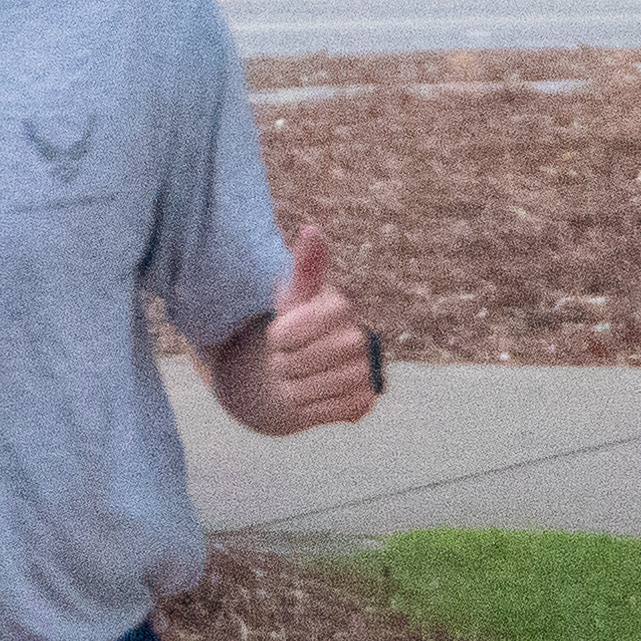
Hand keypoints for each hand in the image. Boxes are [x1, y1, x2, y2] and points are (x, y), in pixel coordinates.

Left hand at [234, 220, 379, 429]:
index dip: (293, 330)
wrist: (287, 369)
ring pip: (330, 383)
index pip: (328, 315)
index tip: (274, 335)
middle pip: (329, 352)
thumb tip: (311, 230)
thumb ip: (303, 266)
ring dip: (296, 385)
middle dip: (291, 360)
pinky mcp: (363, 402)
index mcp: (342, 308)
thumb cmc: (289, 325)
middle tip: (278, 359)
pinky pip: (334, 409)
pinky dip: (308, 406)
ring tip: (288, 376)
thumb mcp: (288, 296)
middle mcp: (362, 339)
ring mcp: (366, 372)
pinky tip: (302, 394)